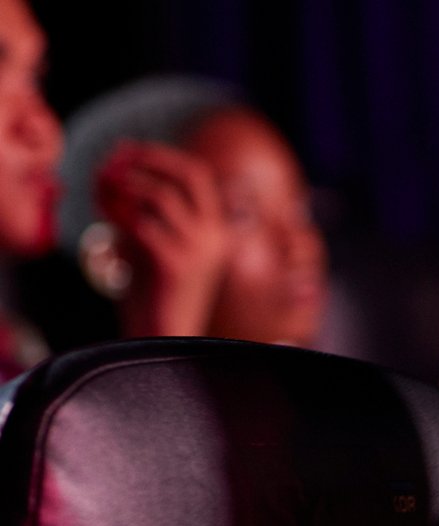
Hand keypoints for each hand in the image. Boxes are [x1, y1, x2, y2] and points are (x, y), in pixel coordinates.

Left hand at [90, 140, 229, 337]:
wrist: (162, 338)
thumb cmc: (153, 292)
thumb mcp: (151, 241)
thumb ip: (144, 208)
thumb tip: (116, 165)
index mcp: (217, 230)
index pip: (197, 173)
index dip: (160, 155)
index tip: (125, 151)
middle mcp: (216, 237)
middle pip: (189, 174)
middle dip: (148, 158)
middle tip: (112, 160)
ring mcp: (200, 251)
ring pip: (160, 194)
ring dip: (124, 184)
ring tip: (99, 190)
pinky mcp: (177, 265)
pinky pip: (142, 221)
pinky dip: (117, 211)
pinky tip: (103, 216)